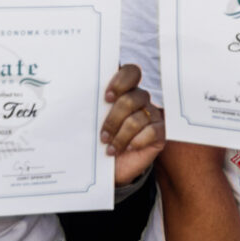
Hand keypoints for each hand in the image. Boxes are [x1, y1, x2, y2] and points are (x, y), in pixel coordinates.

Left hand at [101, 64, 164, 185]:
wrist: (113, 167)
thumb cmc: (102, 141)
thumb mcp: (95, 124)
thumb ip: (94, 109)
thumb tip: (79, 103)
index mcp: (125, 90)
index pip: (131, 72)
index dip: (120, 82)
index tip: (106, 98)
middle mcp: (140, 99)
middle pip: (130, 99)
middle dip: (113, 119)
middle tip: (103, 136)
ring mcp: (152, 114)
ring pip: (137, 119)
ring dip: (121, 136)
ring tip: (111, 148)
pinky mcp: (160, 131)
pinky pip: (152, 131)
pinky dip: (137, 141)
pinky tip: (128, 148)